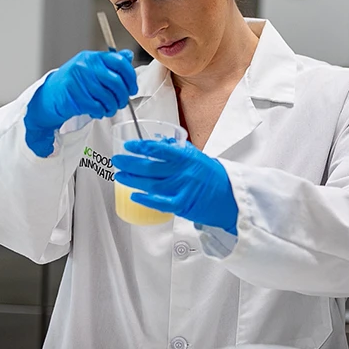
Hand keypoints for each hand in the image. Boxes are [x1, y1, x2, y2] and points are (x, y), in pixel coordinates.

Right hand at [24, 50, 136, 156]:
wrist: (49, 95)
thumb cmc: (73, 83)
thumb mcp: (91, 68)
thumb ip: (110, 63)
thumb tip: (128, 56)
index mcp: (92, 57)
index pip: (119, 62)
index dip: (130, 77)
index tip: (132, 88)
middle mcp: (85, 65)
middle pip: (116, 82)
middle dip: (122, 96)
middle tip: (122, 102)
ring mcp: (78, 80)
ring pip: (107, 97)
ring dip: (112, 107)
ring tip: (109, 109)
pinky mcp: (73, 96)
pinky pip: (96, 107)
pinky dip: (100, 112)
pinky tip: (97, 111)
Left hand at [112, 140, 238, 234]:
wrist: (231, 197)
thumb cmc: (214, 177)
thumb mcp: (198, 157)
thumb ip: (179, 151)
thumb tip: (160, 143)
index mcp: (187, 157)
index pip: (160, 149)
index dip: (141, 146)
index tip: (130, 146)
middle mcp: (183, 171)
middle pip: (150, 166)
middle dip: (130, 163)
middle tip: (117, 160)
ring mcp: (182, 188)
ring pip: (151, 183)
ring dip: (132, 179)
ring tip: (120, 176)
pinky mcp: (182, 205)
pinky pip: (159, 202)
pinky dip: (145, 199)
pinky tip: (134, 195)